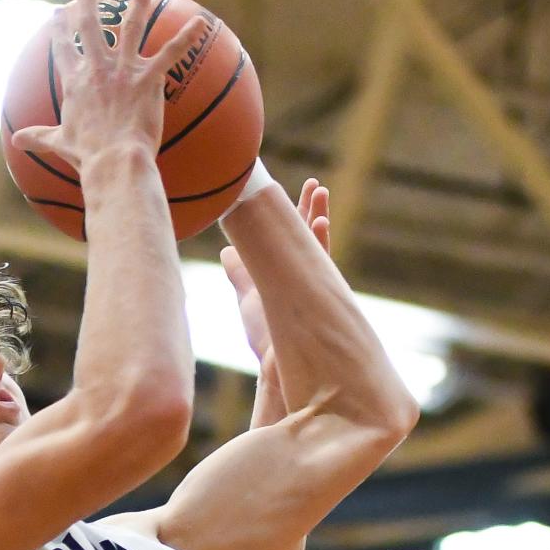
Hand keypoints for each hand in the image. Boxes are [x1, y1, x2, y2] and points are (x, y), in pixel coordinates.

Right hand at [11, 0, 209, 173]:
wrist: (113, 161)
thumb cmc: (87, 156)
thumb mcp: (59, 143)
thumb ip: (39, 137)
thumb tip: (16, 140)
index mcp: (74, 82)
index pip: (63, 49)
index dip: (59, 29)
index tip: (57, 12)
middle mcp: (96, 68)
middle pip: (89, 25)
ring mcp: (123, 70)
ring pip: (131, 26)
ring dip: (138, 1)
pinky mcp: (147, 79)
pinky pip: (170, 53)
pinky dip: (187, 37)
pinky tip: (201, 22)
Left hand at [222, 178, 330, 369]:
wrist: (275, 365)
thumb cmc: (264, 335)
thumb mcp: (249, 295)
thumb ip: (241, 273)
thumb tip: (227, 251)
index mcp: (287, 271)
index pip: (293, 235)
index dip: (294, 213)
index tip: (295, 190)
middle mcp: (302, 274)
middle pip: (308, 234)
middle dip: (312, 209)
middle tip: (315, 184)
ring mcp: (311, 282)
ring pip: (317, 243)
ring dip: (319, 216)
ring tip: (321, 192)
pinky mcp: (317, 293)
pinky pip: (322, 264)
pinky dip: (321, 243)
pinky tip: (322, 224)